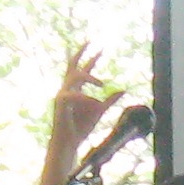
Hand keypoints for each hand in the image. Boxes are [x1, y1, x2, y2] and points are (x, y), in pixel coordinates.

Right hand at [44, 45, 119, 180]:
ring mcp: (62, 95)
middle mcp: (67, 89)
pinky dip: (83, 97)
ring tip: (102, 83)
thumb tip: (123, 90)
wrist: (70, 142)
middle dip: (81, 53)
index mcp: (76, 90)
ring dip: (88, 78)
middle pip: (72, 66)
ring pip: (74, 78)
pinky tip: (93, 101)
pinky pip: (71, 94)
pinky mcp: (60, 103)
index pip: (82, 69)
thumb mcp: (100, 111)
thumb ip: (110, 100)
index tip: (100, 48)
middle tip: (90, 41)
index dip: (91, 58)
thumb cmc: (82, 127)